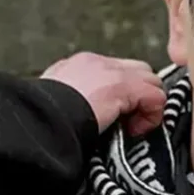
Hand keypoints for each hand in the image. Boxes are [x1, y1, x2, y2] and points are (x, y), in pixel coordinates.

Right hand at [40, 52, 165, 136]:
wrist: (37, 123)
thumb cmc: (40, 123)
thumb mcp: (54, 107)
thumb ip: (73, 105)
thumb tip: (86, 120)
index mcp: (77, 67)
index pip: (115, 72)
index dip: (123, 97)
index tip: (113, 121)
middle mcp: (95, 63)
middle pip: (138, 71)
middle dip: (139, 97)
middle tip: (126, 124)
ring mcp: (110, 71)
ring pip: (151, 82)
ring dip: (146, 107)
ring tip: (129, 129)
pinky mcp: (124, 86)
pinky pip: (156, 97)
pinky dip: (151, 116)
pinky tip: (133, 131)